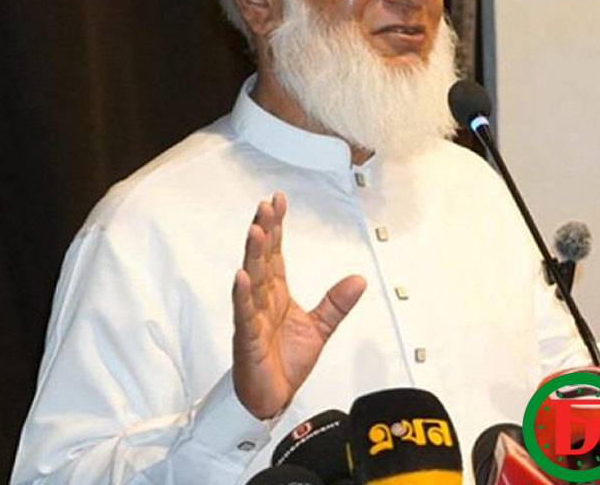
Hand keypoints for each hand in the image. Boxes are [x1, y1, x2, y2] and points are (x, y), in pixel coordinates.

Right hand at [231, 192, 366, 418]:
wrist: (272, 398)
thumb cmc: (284, 363)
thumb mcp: (320, 328)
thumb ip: (336, 303)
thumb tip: (358, 280)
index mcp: (276, 295)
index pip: (275, 254)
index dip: (276, 227)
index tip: (277, 201)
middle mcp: (261, 301)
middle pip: (261, 259)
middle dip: (264, 231)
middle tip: (266, 205)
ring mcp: (251, 318)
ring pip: (251, 281)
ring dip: (252, 255)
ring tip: (255, 229)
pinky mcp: (247, 339)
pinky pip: (243, 315)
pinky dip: (242, 295)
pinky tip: (241, 276)